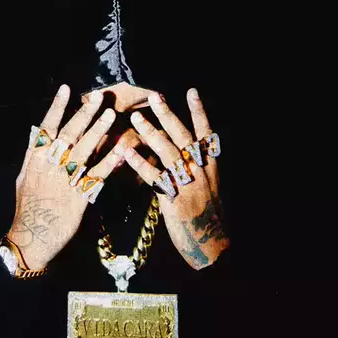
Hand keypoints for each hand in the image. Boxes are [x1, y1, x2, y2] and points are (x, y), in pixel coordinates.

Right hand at [9, 85, 125, 269]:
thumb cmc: (28, 207)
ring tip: (110, 114)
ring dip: (98, 131)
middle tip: (98, 98)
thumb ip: (34, 155)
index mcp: (36, 159)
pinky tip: (120, 149)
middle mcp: (51, 166)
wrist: (32, 237)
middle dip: (84, 114)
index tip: (66, 89)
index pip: (47, 127)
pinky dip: (109, 161)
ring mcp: (66, 180)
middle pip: (69, 134)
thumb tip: (38, 132)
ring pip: (84, 150)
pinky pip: (98, 175)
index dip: (57, 107)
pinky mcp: (80, 196)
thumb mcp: (24, 177)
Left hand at [124, 88, 228, 269]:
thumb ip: (193, 168)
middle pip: (183, 137)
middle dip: (169, 115)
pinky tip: (127, 154)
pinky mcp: (175, 201)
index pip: (206, 134)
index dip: (199, 112)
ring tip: (135, 118)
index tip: (191, 91)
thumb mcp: (207, 188)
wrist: (210, 246)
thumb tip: (176, 150)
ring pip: (168, 153)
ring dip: (151, 133)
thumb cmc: (205, 217)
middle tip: (154, 96)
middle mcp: (201, 172)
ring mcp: (189, 185)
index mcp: (210, 167)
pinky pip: (156, 178)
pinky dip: (141, 165)